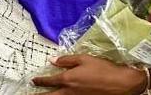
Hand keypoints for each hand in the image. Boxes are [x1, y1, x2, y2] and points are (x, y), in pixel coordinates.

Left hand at [32, 55, 147, 94]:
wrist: (121, 84)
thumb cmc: (103, 69)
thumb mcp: (84, 59)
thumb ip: (67, 60)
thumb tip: (53, 60)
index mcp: (68, 78)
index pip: (49, 81)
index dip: (39, 81)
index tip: (33, 81)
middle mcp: (69, 91)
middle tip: (30, 94)